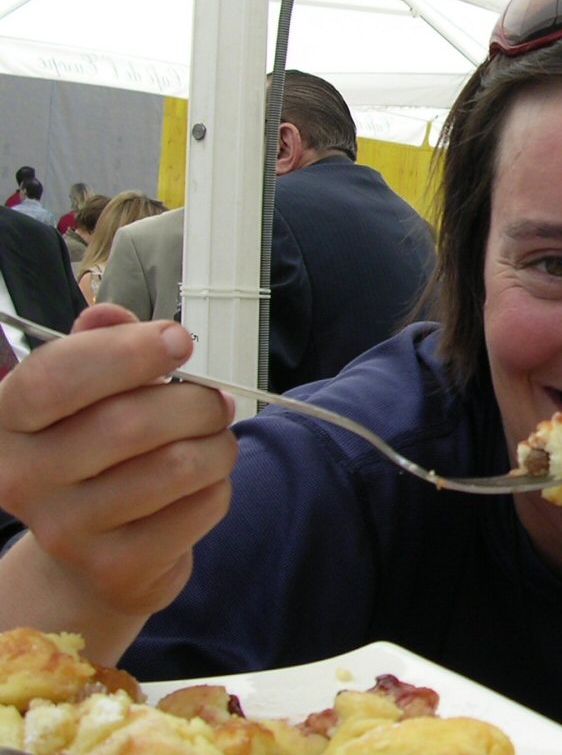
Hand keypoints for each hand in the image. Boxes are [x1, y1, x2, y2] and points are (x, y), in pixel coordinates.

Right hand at [0, 304, 237, 616]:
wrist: (92, 556)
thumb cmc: (96, 453)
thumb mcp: (87, 395)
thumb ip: (100, 348)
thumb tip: (109, 315)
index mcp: (7, 422)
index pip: (53, 377)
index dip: (127, 353)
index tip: (180, 340)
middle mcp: (22, 479)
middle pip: (129, 423)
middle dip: (194, 402)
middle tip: (216, 400)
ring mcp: (66, 531)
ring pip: (176, 466)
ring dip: (217, 444)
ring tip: (215, 440)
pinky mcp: (117, 567)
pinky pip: (200, 507)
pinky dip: (219, 486)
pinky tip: (203, 484)